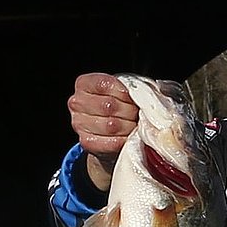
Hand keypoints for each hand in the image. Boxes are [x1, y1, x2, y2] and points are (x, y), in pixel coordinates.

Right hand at [67, 73, 138, 188]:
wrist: (108, 135)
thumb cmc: (118, 108)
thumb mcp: (122, 92)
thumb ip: (131, 87)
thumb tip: (149, 92)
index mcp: (84, 84)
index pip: (104, 84)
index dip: (124, 92)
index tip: (134, 98)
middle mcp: (76, 102)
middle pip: (109, 106)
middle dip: (129, 111)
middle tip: (138, 115)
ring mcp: (78, 123)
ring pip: (111, 125)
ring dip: (128, 127)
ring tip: (135, 126)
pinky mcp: (86, 142)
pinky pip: (109, 142)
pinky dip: (123, 141)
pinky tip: (129, 138)